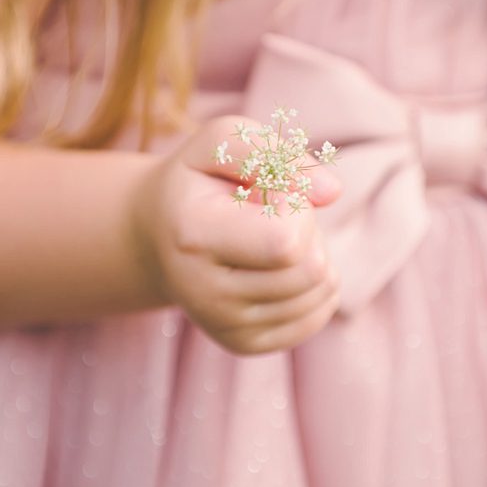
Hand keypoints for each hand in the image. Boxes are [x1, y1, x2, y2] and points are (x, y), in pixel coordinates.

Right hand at [128, 116, 342, 355]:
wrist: (154, 235)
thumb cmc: (197, 180)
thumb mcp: (221, 142)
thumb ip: (275, 152)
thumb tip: (332, 192)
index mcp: (193, 238)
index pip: (288, 241)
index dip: (294, 204)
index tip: (264, 190)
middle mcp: (203, 293)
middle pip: (310, 270)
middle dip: (307, 230)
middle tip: (270, 213)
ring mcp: (223, 326)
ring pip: (320, 293)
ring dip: (311, 255)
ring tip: (270, 237)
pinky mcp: (243, 344)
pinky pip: (317, 316)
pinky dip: (312, 285)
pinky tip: (277, 265)